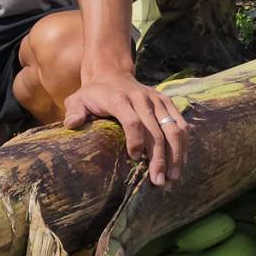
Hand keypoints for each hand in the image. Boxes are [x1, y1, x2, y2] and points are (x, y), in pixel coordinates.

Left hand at [64, 74, 185, 185]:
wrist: (111, 75)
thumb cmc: (93, 94)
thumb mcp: (77, 99)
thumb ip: (74, 111)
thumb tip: (72, 124)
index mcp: (119, 98)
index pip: (132, 121)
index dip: (135, 141)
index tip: (134, 159)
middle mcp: (142, 98)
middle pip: (156, 130)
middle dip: (159, 157)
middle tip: (158, 180)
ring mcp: (157, 100)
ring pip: (173, 128)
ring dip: (175, 154)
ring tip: (172, 177)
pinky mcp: (168, 103)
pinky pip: (182, 124)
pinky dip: (183, 144)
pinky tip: (180, 162)